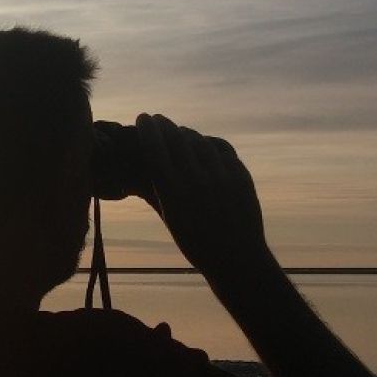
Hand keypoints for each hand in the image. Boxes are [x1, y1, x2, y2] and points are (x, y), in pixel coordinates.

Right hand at [134, 113, 271, 275]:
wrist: (237, 259)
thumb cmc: (196, 244)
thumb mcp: (170, 219)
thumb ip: (157, 192)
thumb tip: (135, 173)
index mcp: (174, 193)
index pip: (156, 150)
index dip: (148, 130)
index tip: (143, 117)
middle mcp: (196, 181)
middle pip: (176, 139)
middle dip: (164, 124)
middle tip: (157, 119)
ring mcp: (221, 176)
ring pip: (199, 140)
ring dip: (186, 133)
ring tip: (179, 132)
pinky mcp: (240, 175)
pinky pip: (221, 148)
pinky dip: (209, 143)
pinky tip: (204, 144)